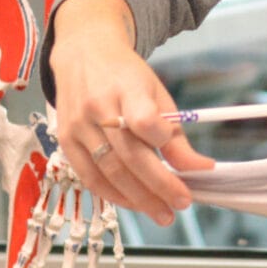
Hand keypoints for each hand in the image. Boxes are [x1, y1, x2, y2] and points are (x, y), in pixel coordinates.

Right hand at [45, 0, 212, 225]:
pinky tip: (134, 204)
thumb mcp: (156, 93)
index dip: (163, 143)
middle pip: (129, 155)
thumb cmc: (125, 76)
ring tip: (162, 213)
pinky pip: (90, 177)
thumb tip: (200, 169)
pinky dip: (114, 195)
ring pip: (109, 171)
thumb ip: (175, 133)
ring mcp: (78, 125)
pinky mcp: (65, 140)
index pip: (143, 120)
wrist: (83, 54)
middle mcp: (97, 107)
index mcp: (125, 88)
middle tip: (182, 204)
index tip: (188, 162)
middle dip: (159, 186)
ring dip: (138, 199)